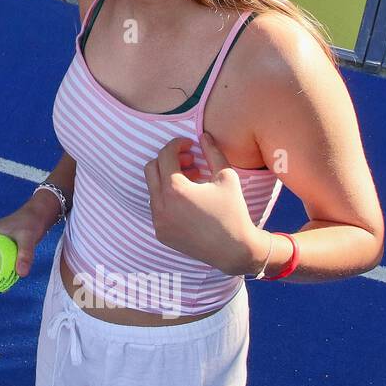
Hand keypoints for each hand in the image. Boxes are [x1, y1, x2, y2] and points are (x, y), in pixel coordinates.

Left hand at [143, 133, 264, 274]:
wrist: (234, 250)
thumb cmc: (233, 211)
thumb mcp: (227, 177)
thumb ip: (213, 152)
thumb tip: (204, 135)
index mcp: (175, 189)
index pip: (165, 155)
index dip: (176, 145)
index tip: (189, 145)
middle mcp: (160, 205)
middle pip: (151, 169)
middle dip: (168, 160)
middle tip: (191, 162)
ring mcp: (158, 221)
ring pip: (153, 189)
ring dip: (169, 180)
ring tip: (194, 181)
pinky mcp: (160, 232)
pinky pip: (157, 207)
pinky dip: (169, 198)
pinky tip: (190, 201)